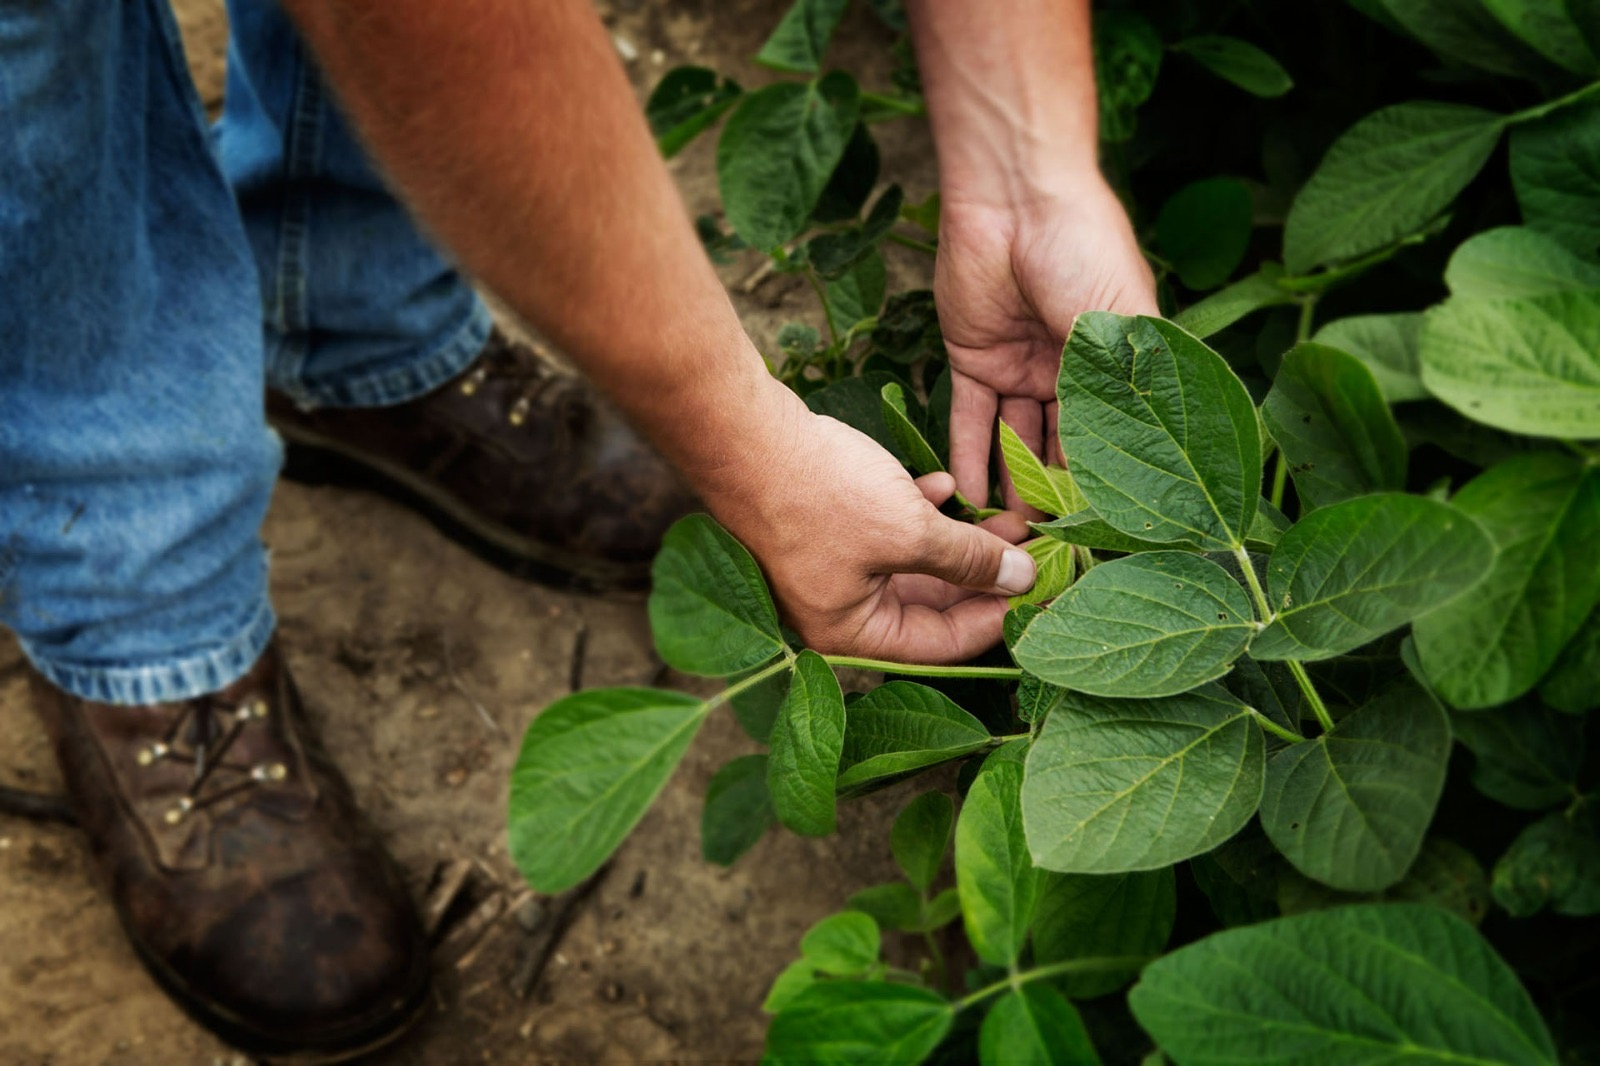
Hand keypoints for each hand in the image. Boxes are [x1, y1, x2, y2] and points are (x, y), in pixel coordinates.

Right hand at [700, 388, 1035, 663]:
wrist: (744, 434)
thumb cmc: (819, 493)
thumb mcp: (909, 530)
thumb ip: (970, 560)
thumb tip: (1023, 580)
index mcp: (852, 634)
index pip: (943, 646)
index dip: (997, 619)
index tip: (1041, 592)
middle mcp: (840, 611)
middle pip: (931, 606)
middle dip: (983, 574)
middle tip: (1035, 550)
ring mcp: (831, 568)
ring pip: (914, 564)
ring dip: (959, 540)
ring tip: (1008, 515)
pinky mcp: (827, 527)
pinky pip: (887, 531)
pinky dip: (919, 512)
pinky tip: (945, 482)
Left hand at [935, 178, 1158, 510]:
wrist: (1016, 195)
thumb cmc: (1085, 249)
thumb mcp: (1121, 327)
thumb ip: (1121, 396)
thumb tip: (1133, 474)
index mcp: (1120, 367)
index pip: (1114, 442)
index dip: (1107, 489)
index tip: (1100, 540)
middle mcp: (1073, 374)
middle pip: (1062, 450)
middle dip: (1053, 501)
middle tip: (1045, 555)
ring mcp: (1022, 368)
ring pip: (1016, 444)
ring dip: (1010, 489)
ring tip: (1005, 540)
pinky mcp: (974, 360)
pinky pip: (972, 421)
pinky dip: (968, 458)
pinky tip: (966, 503)